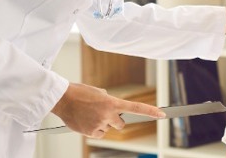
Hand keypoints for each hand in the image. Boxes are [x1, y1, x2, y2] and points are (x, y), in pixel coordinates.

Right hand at [51, 83, 165, 137]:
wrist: (63, 99)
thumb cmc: (80, 93)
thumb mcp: (99, 92)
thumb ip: (109, 101)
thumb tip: (113, 108)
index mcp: (112, 102)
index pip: (136, 108)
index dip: (150, 111)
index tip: (162, 114)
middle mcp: (108, 114)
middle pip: (121, 123)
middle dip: (116, 120)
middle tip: (104, 113)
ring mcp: (100, 124)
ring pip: (108, 128)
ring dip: (103, 123)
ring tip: (90, 114)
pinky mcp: (91, 132)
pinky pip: (99, 133)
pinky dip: (94, 129)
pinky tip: (86, 121)